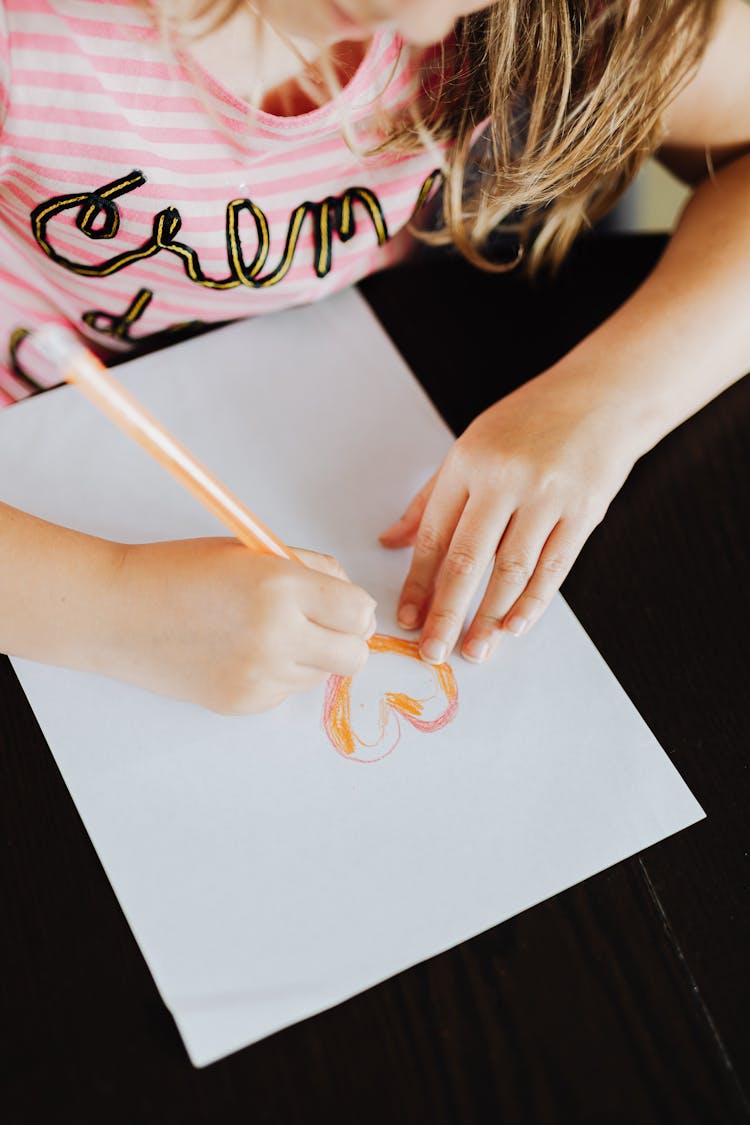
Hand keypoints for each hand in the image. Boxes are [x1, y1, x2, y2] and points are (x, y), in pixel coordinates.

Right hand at [102, 540, 375, 712]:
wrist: (119, 613)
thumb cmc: (182, 572)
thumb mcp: (253, 552)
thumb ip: (310, 570)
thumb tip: (355, 601)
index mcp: (281, 586)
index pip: (360, 611)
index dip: (355, 607)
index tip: (341, 604)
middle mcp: (276, 635)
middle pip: (355, 656)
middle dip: (348, 640)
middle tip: (322, 625)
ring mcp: (260, 675)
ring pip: (322, 675)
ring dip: (310, 656)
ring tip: (266, 633)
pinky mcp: (244, 702)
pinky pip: (287, 690)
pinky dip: (277, 673)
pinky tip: (241, 652)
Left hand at [380, 368, 637, 663]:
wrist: (604, 395)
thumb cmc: (530, 421)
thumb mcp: (471, 445)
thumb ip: (431, 498)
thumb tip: (390, 541)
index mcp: (469, 463)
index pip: (435, 536)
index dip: (418, 583)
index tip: (407, 618)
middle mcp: (505, 480)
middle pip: (468, 560)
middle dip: (447, 612)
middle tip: (432, 651)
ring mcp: (547, 496)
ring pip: (512, 570)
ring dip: (490, 617)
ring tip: (475, 650)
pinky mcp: (584, 511)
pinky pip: (554, 566)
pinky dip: (533, 601)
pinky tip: (515, 626)